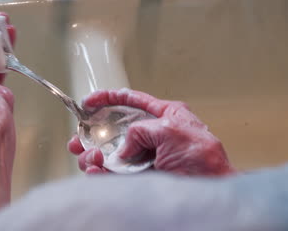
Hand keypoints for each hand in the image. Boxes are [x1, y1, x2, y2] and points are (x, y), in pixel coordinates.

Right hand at [68, 89, 234, 175]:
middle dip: (94, 135)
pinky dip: (101, 174)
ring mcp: (146, 158)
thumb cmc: (203, 159)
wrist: (208, 189)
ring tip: (91, 158)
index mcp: (165, 117)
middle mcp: (153, 136)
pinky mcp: (141, 177)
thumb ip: (141, 130)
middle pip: (115, 130)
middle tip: (79, 139)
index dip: (109, 98)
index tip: (90, 101)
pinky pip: (114, 174)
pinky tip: (96, 172)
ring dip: (94, 156)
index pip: (132, 101)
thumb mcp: (171, 130)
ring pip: (111, 154)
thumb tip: (123, 147)